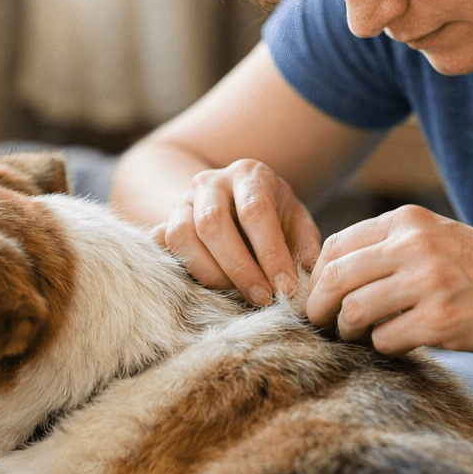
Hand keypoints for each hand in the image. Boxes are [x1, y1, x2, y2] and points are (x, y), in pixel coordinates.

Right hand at [153, 158, 322, 305]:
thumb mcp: (296, 223)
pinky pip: (163, 247)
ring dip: (210, 273)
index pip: (255, 211)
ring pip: (182, 236)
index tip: (285, 288)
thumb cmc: (272, 217)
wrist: (232, 203)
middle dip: (239, 268)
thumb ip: (305, 247)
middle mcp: (211, 182)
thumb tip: (309, 281)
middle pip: (213, 223)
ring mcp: (183, 201)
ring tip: (237, 294)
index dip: (270, 253)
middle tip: (262, 298)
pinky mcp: (165, 222)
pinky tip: (209, 287)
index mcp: (249, 175)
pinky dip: (183, 270)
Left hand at [304, 204, 472, 356]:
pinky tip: (405, 344)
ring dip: (352, 332)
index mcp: (410, 220)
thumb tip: (333, 275)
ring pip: (353, 312)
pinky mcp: (441, 322)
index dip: (319, 277)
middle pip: (335, 277)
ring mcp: (428, 283)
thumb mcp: (441, 239)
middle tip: (324, 325)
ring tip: (367, 337)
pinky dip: (386, 348)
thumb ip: (393, 247)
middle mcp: (415, 245)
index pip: (337, 245)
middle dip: (320, 307)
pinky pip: (384, 341)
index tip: (324, 298)